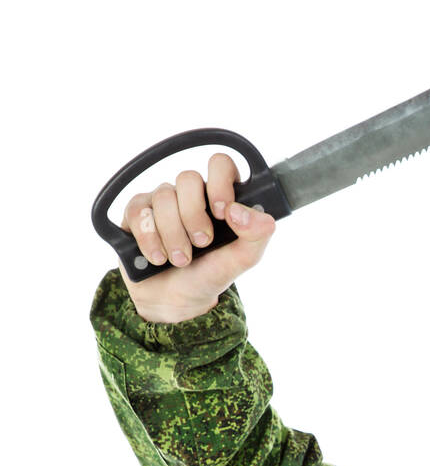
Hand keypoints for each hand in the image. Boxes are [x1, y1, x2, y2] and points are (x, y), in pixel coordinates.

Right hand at [117, 151, 275, 321]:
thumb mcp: (241, 260)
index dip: (220, 183)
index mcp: (220, 196)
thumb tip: (240, 212)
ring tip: (181, 260)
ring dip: (173, 235)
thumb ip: (256, 235)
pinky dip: (149, 239)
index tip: (222, 213)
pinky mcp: (136, 213)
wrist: (175, 300)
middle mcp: (190, 193)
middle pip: (188, 178)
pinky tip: (158, 258)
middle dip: (194, 216)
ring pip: (163, 197)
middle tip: (201, 243)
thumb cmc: (210, 274)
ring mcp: (161, 200)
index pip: (221, 164)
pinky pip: (138, 211)